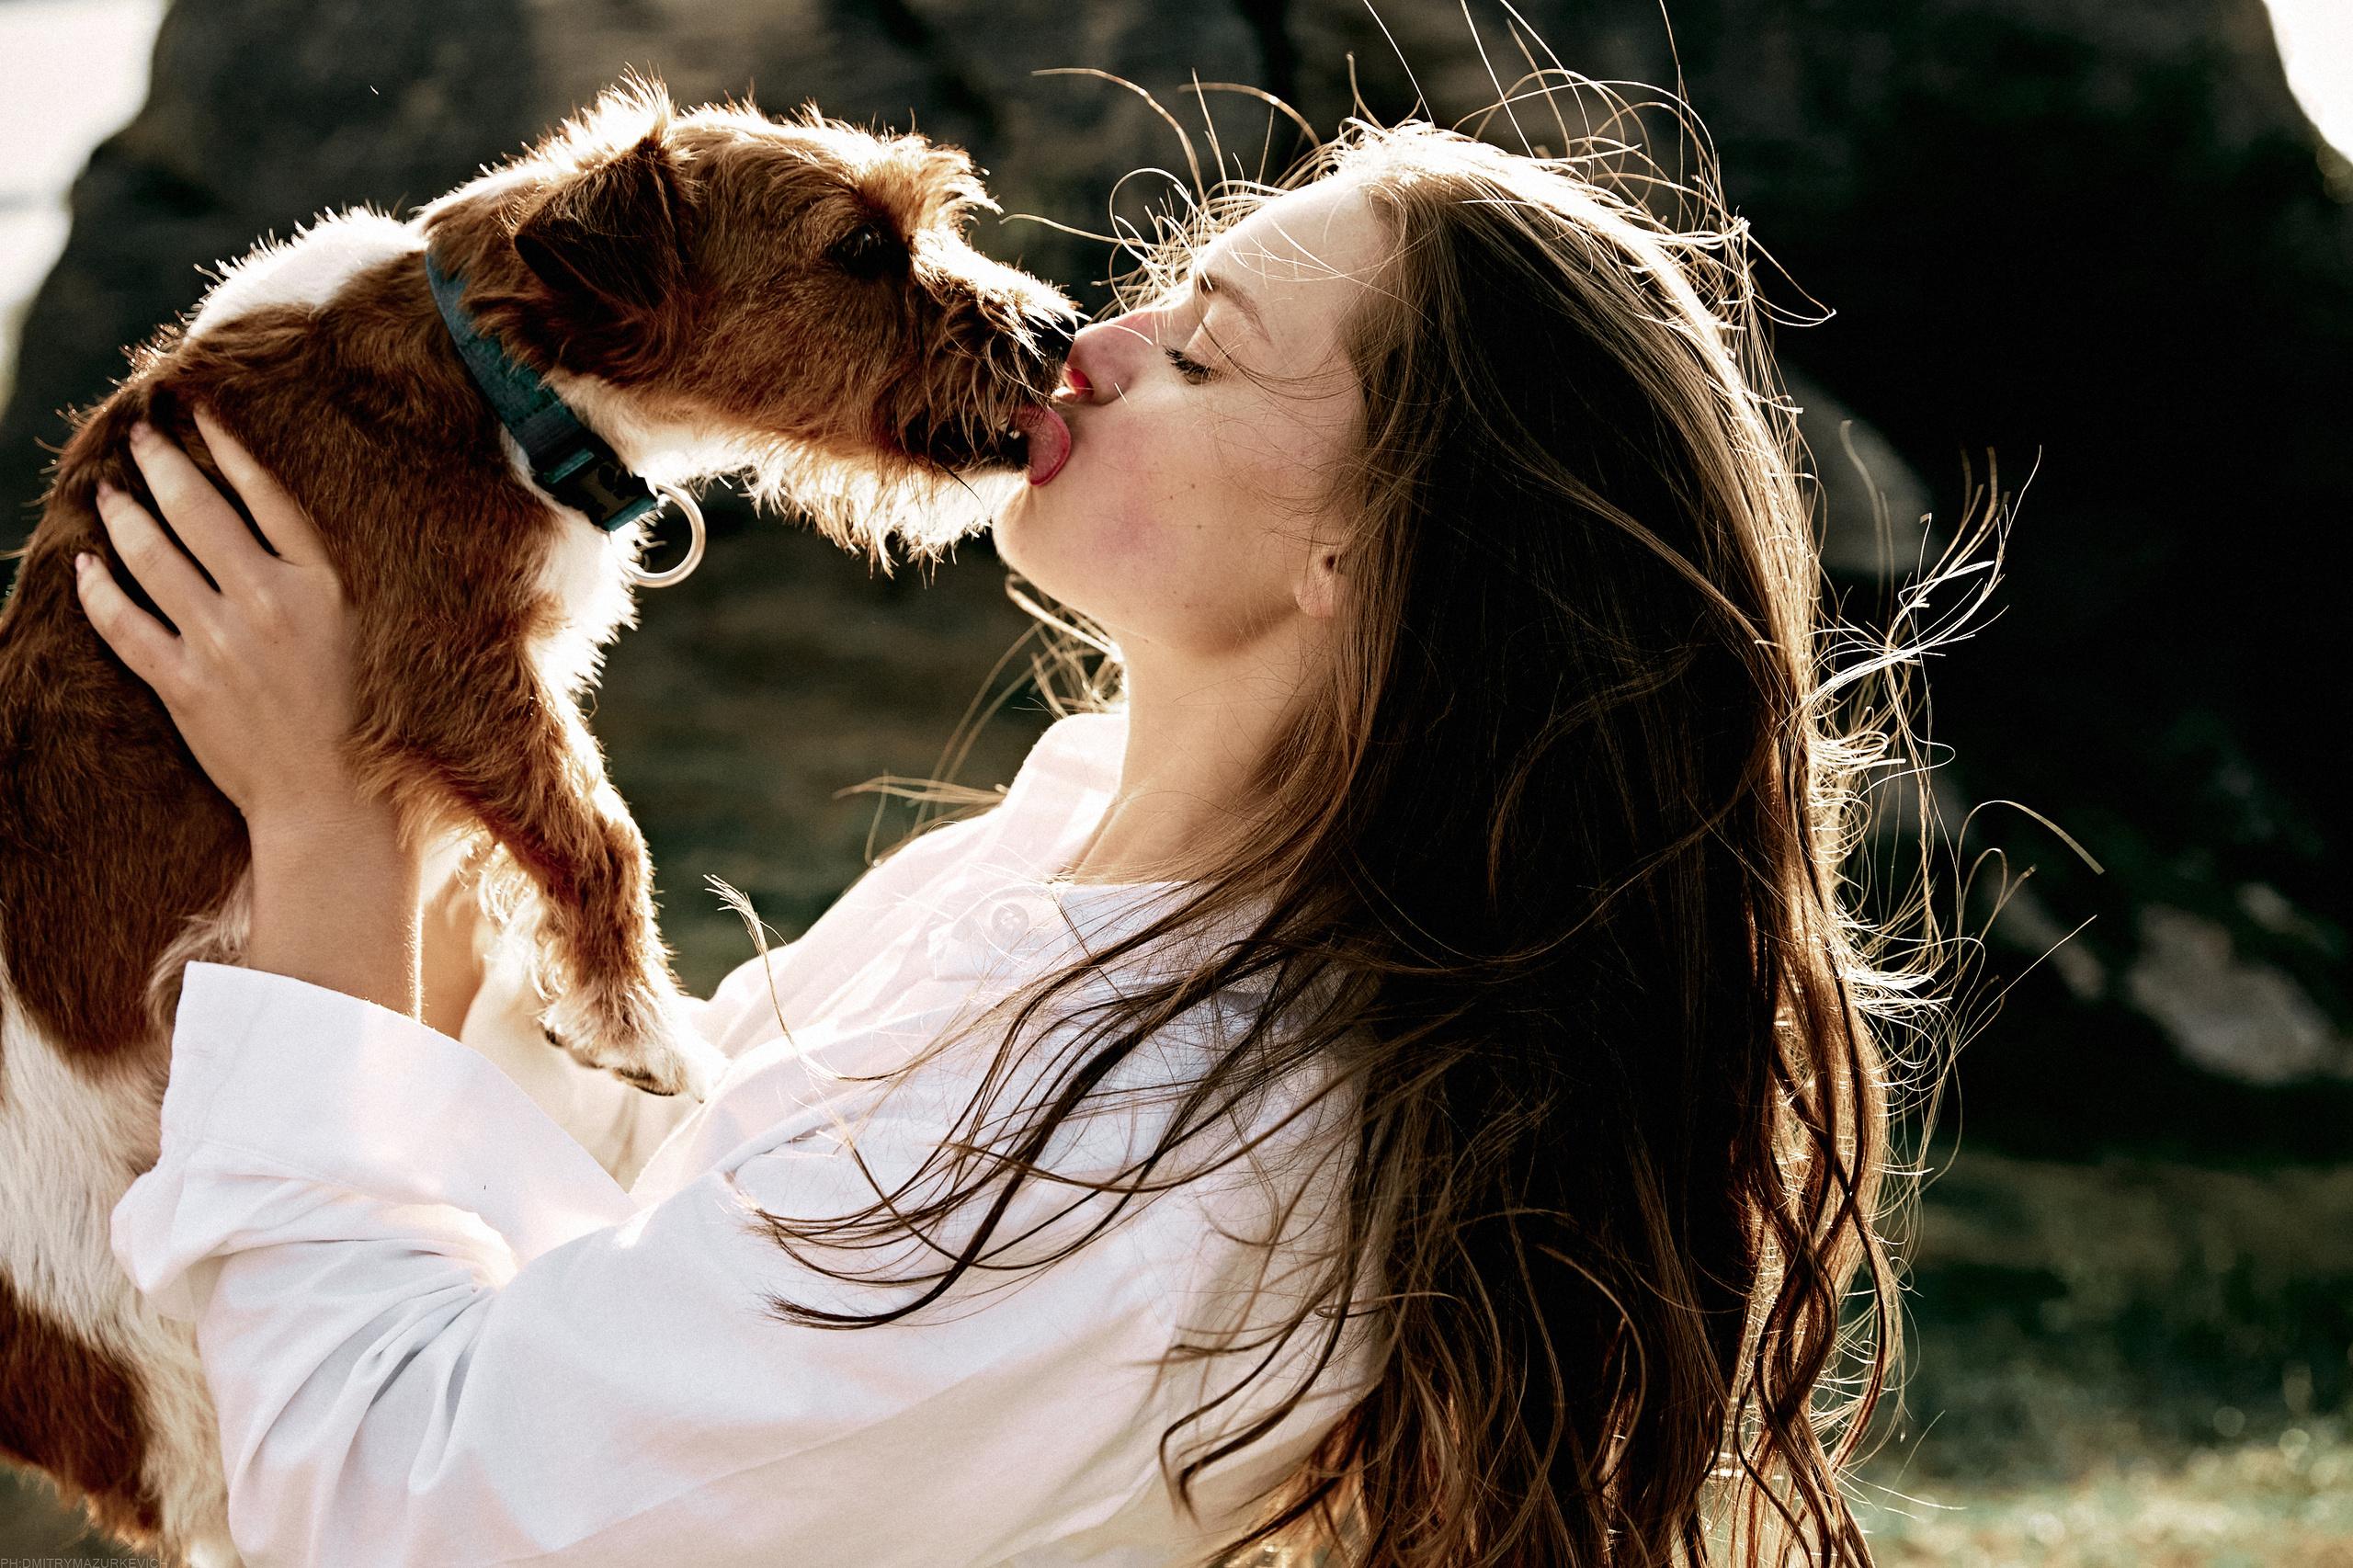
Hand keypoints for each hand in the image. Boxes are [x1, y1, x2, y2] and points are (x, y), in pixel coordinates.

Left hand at [76, 413, 359, 829]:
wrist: (335, 805)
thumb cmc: (365, 722)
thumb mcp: (368, 637)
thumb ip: (328, 582)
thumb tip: (288, 530)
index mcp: (324, 587)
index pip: (266, 493)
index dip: (227, 446)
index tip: (200, 413)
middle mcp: (269, 604)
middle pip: (196, 511)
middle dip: (159, 464)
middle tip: (138, 436)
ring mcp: (221, 644)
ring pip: (151, 557)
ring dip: (123, 514)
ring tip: (109, 490)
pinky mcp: (183, 686)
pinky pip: (122, 624)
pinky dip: (97, 590)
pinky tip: (85, 566)